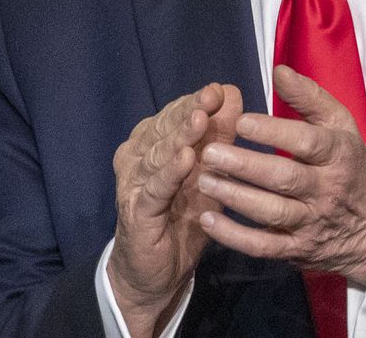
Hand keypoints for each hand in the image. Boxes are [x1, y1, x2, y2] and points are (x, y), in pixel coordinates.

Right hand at [108, 82, 245, 335]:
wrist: (156, 274)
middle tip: (211, 95)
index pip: (173, 116)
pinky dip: (169, 172)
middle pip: (164, 129)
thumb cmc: (182, 219)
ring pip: (158, 153)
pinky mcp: (136, 211)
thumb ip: (216, 138)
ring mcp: (134, 184)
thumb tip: (231, 94)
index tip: (220, 90)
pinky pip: (154, 188)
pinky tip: (185, 159)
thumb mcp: (206, 176)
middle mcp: (138, 158)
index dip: (195, 102)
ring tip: (200, 119)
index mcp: (152, 146)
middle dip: (189, 111)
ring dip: (179, 135)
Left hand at [195, 66, 365, 283]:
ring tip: (202, 180)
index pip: (308, 143)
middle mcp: (326, 191)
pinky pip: (264, 247)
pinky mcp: (297, 249)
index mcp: (339, 155)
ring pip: (272, 213)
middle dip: (245, 166)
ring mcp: (311, 223)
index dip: (274, 133)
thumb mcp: (341, 125)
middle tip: (209, 152)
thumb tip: (279, 70)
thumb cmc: (348, 164)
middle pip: (285, 179)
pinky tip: (207, 219)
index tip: (241, 122)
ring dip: (235, 198)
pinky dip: (235, 237)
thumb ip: (310, 97)